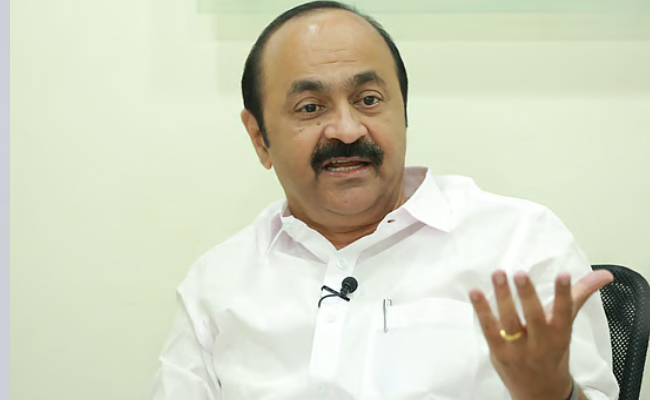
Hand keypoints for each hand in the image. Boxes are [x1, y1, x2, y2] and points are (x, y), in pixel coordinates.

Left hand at [469, 269, 612, 399]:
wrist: (540, 392)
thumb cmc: (553, 352)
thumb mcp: (565, 325)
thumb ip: (578, 296)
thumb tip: (604, 275)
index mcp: (560, 334)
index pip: (564, 311)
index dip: (564, 294)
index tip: (564, 274)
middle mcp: (540, 342)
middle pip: (534, 317)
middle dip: (527, 295)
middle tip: (521, 274)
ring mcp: (517, 348)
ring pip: (509, 321)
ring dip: (503, 297)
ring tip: (499, 274)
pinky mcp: (498, 351)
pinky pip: (489, 329)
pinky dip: (482, 310)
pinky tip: (476, 292)